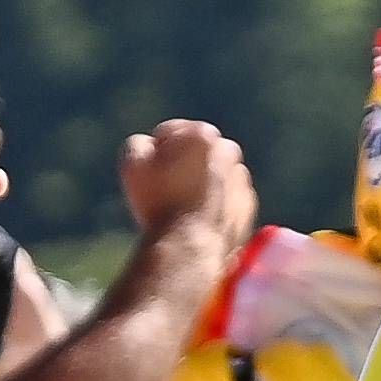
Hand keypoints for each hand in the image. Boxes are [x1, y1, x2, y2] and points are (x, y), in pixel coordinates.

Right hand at [119, 120, 254, 252]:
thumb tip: (148, 147)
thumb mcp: (132, 163)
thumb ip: (138, 144)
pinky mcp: (247, 207)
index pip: (169, 135)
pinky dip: (211, 208)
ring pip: (211, 178)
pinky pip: (224, 202)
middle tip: (163, 192)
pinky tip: (193, 223)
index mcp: (202, 134)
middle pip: (193, 154)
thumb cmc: (159, 202)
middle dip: (179, 167)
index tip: (150, 178)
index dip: (153, 157)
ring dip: (196, 187)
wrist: (190, 246)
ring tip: (178, 211)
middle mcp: (229, 151)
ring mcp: (241, 180)